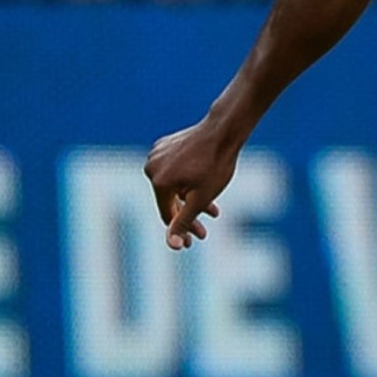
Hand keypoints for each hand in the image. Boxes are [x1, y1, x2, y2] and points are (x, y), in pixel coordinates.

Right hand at [144, 120, 234, 249]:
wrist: (224, 130)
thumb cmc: (216, 164)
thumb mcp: (201, 198)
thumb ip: (184, 221)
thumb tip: (172, 246)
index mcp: (158, 181)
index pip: (167, 215)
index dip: (182, 231)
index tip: (194, 242)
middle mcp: (151, 167)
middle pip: (170, 200)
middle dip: (188, 217)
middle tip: (204, 232)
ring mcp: (156, 154)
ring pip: (173, 186)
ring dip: (191, 199)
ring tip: (213, 210)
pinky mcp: (164, 146)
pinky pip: (174, 171)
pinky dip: (187, 181)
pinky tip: (202, 187)